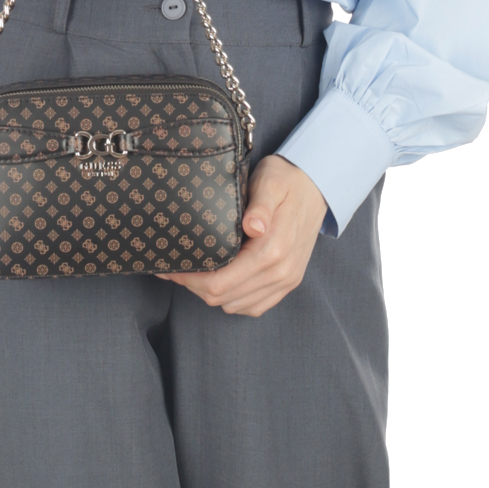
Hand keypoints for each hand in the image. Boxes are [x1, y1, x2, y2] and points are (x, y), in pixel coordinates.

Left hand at [157, 155, 327, 317]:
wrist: (319, 187)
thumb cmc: (287, 180)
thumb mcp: (271, 182)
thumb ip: (261, 205)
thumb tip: (253, 226)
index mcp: (272, 251)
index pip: (220, 282)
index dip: (189, 279)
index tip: (169, 265)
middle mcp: (281, 273)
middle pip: (223, 297)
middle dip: (193, 286)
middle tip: (174, 267)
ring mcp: (286, 281)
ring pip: (235, 305)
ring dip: (211, 293)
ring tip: (193, 272)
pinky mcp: (288, 283)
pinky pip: (254, 306)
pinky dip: (232, 300)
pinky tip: (220, 281)